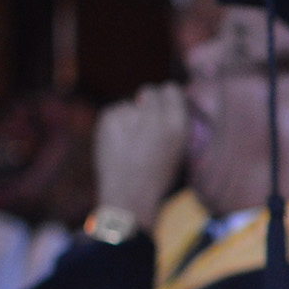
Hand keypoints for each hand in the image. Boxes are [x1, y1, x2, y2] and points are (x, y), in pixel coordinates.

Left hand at [94, 83, 188, 228]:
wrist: (129, 199)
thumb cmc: (159, 181)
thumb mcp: (180, 153)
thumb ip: (175, 126)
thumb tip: (166, 103)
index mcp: (178, 125)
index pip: (171, 89)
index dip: (167, 99)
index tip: (163, 110)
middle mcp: (155, 116)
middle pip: (149, 91)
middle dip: (147, 104)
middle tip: (144, 126)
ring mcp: (129, 114)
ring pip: (129, 105)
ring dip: (130, 118)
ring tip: (130, 145)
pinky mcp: (108, 118)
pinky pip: (114, 113)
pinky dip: (115, 125)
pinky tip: (118, 145)